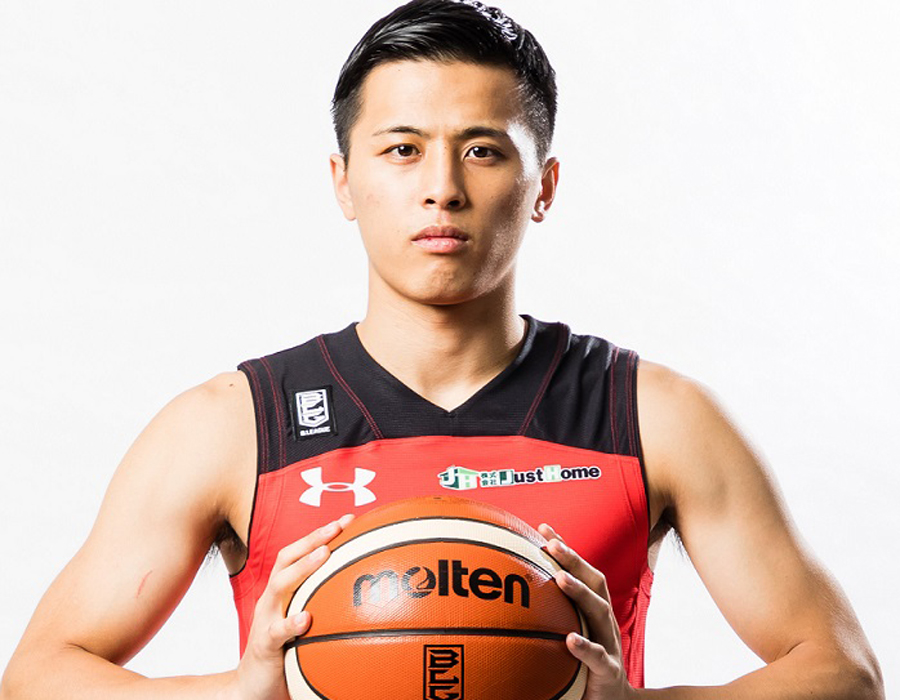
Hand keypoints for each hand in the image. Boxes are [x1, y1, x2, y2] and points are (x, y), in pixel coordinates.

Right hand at [231, 515, 353, 699]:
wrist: (251, 687)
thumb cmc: (285, 650)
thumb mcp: (303, 621)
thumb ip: (323, 604)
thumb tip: (362, 590)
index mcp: (282, 592)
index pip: (298, 554)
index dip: (319, 534)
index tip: (348, 519)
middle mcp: (272, 600)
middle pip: (287, 560)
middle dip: (312, 539)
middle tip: (337, 527)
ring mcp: (265, 620)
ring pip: (279, 587)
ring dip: (303, 568)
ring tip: (325, 555)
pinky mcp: (264, 646)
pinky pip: (276, 632)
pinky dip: (291, 623)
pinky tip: (306, 618)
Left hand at [539, 523, 634, 699]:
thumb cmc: (583, 666)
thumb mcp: (567, 635)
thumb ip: (547, 618)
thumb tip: (507, 601)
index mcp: (592, 611)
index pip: (581, 572)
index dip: (565, 549)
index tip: (543, 528)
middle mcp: (604, 622)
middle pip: (594, 582)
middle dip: (574, 560)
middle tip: (551, 544)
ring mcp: (609, 645)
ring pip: (600, 611)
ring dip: (580, 592)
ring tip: (560, 578)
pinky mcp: (609, 672)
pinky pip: (599, 658)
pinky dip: (586, 647)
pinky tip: (570, 640)